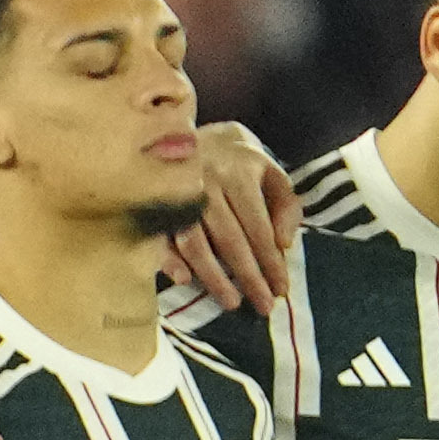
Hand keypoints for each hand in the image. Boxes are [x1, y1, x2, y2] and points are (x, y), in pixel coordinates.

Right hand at [163, 123, 296, 313]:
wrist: (193, 133)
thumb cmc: (240, 163)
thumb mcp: (271, 174)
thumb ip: (286, 206)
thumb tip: (283, 244)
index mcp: (239, 175)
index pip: (259, 228)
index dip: (271, 261)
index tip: (282, 289)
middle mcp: (206, 183)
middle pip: (229, 239)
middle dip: (247, 276)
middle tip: (261, 306)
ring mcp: (175, 192)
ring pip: (194, 241)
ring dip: (211, 275)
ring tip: (230, 302)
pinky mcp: (152, 201)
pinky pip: (158, 235)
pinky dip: (168, 258)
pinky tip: (182, 279)